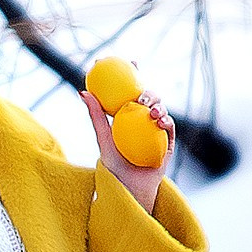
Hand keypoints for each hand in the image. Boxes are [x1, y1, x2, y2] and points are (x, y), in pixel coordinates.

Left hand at [83, 83, 173, 210]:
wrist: (130, 189)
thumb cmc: (113, 167)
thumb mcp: (104, 139)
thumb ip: (96, 116)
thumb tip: (82, 91)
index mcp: (127, 116)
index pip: (131, 91)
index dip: (133, 74)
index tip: (130, 61)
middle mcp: (143, 121)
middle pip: (149, 98)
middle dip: (147, 91)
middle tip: (139, 96)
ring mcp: (156, 131)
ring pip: (161, 109)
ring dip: (158, 106)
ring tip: (150, 112)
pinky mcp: (167, 143)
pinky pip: (169, 128)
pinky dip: (167, 122)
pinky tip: (160, 121)